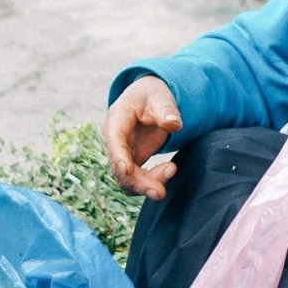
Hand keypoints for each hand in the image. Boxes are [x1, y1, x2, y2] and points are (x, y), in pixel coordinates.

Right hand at [102, 76, 182, 198]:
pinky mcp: (131, 163)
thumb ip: (167, 110)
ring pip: (126, 179)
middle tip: (161, 192)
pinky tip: (168, 170)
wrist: (149, 100)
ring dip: (146, 184)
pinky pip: (135, 180)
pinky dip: (150, 182)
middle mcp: (113, 140)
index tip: (127, 171)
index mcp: (116, 119)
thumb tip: (173, 126)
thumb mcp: (160, 96)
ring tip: (171, 170)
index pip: (114, 140)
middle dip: (138, 182)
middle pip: (118, 168)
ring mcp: (120, 154)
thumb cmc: (152, 95)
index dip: (119, 156)